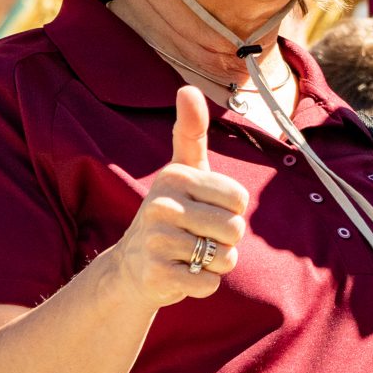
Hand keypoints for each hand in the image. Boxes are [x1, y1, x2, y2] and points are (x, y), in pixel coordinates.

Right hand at [112, 89, 251, 307]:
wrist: (134, 265)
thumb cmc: (173, 211)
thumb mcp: (183, 170)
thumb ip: (191, 132)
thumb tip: (187, 87)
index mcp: (175, 176)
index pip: (239, 199)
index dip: (232, 210)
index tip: (207, 209)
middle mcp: (161, 205)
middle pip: (235, 229)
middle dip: (225, 239)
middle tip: (198, 236)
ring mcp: (157, 241)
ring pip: (225, 258)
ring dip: (216, 262)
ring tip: (191, 254)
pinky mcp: (157, 276)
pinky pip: (210, 283)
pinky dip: (205, 284)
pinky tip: (183, 273)